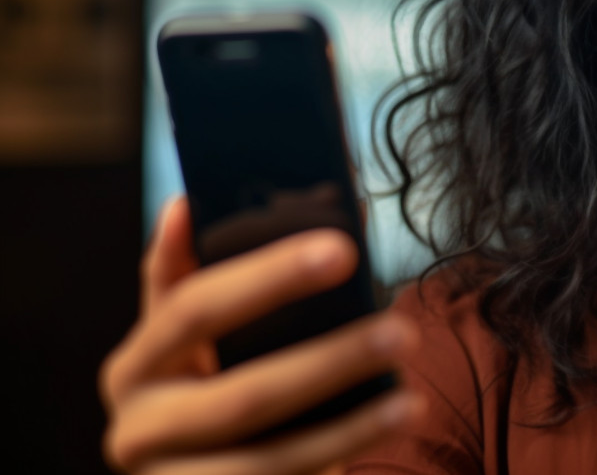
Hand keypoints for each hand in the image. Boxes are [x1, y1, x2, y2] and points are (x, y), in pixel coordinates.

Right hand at [100, 196, 424, 474]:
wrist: (195, 473)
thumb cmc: (211, 380)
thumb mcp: (201, 331)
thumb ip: (214, 270)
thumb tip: (256, 197)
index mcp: (137, 363)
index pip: (197, 307)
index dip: (270, 276)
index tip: (346, 248)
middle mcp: (137, 429)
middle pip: (242, 395)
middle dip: (331, 362)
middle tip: (403, 331)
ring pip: (267, 461)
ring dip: (350, 429)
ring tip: (411, 400)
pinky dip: (340, 459)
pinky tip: (390, 427)